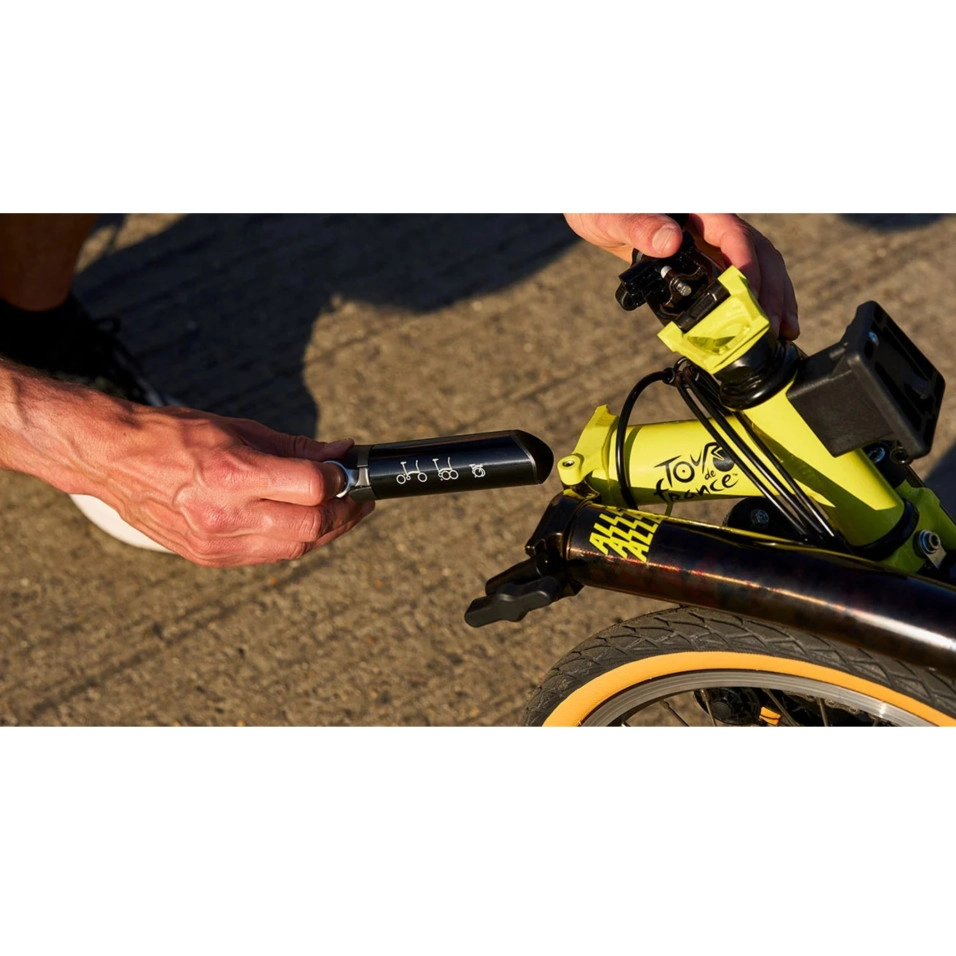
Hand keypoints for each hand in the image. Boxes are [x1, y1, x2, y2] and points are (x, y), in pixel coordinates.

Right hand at [0, 367, 371, 567]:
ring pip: (296, 548)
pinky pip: (270, 556)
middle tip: (357, 498)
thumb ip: (296, 448)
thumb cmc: (176, 436)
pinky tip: (302, 522)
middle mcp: (225, 514)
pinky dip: (294, 540)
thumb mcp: (239, 429)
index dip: (340, 479)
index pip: (312, 487)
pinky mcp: (211, 558)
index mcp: (232, 473)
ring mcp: (217, 542)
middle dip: (344, 512)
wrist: (115, 462)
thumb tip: (341, 453)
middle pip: (311, 526)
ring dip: (325, 530)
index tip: (347, 470)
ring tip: (337, 510)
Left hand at [564, 213, 799, 339]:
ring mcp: (712, 243)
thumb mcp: (615, 215)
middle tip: (774, 326)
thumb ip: (640, 226)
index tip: (748, 295)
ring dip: (773, 297)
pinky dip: (754, 300)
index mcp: (698, 210)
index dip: (746, 265)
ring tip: (781, 332)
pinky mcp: (706, 260)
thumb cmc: (604, 205)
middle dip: (771, 289)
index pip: (734, 234)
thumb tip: (670, 241)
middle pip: (757, 253)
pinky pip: (739, 278)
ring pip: (758, 265)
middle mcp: (713, 225)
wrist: (597, 209)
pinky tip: (764, 322)